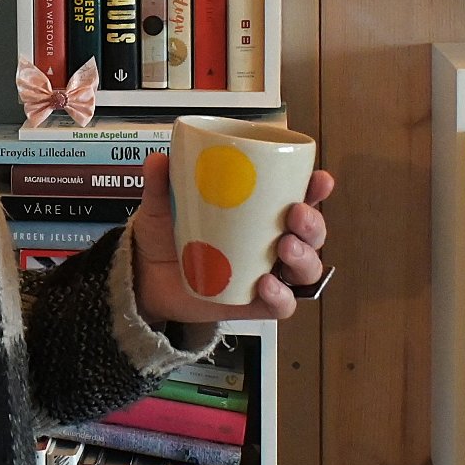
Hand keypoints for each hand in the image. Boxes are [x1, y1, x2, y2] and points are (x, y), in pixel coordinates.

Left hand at [130, 151, 333, 325]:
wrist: (145, 278)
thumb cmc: (166, 236)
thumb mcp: (161, 206)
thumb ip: (160, 182)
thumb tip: (158, 160)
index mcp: (259, 211)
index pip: (300, 197)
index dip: (316, 189)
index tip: (319, 179)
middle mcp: (270, 241)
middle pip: (311, 233)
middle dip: (313, 223)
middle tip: (295, 214)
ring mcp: (266, 273)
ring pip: (306, 269)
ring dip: (304, 257)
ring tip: (284, 247)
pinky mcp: (254, 303)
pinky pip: (282, 305)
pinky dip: (281, 297)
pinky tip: (266, 284)